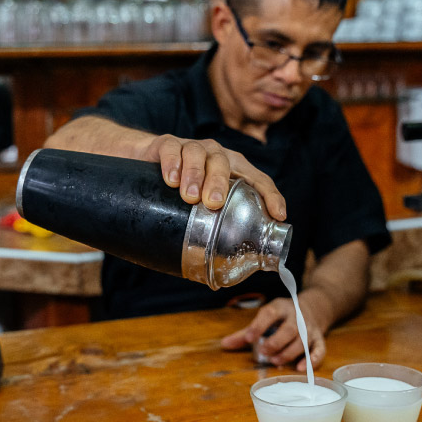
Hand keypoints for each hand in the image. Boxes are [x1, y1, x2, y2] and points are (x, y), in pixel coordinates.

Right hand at [140, 134, 285, 217]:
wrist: (143, 161)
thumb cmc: (178, 188)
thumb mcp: (197, 205)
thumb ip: (210, 226)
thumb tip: (215, 276)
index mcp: (232, 169)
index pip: (257, 179)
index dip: (270, 195)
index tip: (278, 215)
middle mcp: (215, 155)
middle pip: (224, 163)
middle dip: (221, 183)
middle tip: (213, 204)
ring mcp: (191, 147)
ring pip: (198, 154)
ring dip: (196, 175)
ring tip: (190, 196)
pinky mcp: (167, 145)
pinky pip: (172, 150)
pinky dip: (173, 164)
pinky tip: (171, 180)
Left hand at [220, 297, 326, 371]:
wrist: (314, 308)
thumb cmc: (282, 317)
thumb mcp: (266, 318)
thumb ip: (246, 333)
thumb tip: (224, 344)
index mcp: (280, 307)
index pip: (270, 313)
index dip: (259, 326)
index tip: (249, 339)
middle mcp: (297, 316)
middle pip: (290, 329)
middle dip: (276, 342)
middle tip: (264, 352)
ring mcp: (310, 328)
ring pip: (303, 340)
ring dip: (290, 352)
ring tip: (276, 361)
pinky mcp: (320, 339)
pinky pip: (319, 350)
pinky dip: (312, 360)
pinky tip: (300, 369)